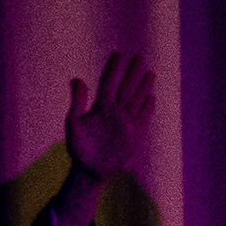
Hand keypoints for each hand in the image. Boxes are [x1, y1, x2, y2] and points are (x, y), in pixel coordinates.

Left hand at [62, 50, 157, 181]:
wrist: (90, 170)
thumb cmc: (79, 148)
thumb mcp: (74, 123)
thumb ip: (78, 101)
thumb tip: (77, 79)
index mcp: (100, 107)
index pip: (108, 83)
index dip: (113, 69)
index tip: (117, 55)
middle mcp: (114, 112)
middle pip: (126, 88)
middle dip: (132, 73)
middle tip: (139, 57)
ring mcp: (125, 123)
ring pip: (136, 100)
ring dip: (143, 87)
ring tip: (150, 73)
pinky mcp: (134, 136)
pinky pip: (143, 119)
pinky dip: (147, 109)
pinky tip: (151, 98)